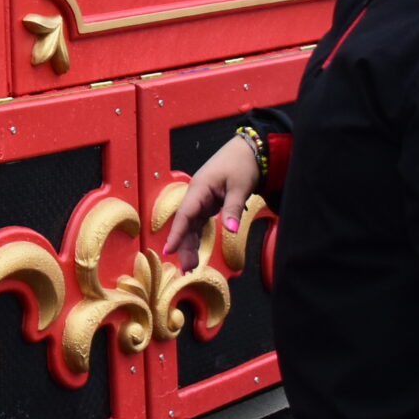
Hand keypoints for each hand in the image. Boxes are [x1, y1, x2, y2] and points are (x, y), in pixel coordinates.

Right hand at [159, 135, 261, 271]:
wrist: (249, 149)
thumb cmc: (242, 163)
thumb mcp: (240, 186)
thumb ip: (233, 209)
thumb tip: (231, 231)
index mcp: (199, 188)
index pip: (185, 214)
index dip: (177, 233)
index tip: (169, 250)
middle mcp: (197, 195)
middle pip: (186, 224)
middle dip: (183, 246)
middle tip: (185, 269)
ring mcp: (202, 199)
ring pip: (191, 225)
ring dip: (189, 244)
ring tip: (190, 266)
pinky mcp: (208, 202)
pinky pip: (198, 222)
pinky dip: (196, 236)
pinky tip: (195, 251)